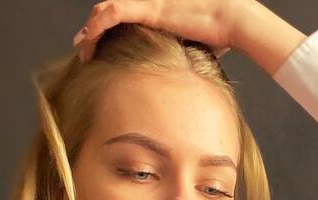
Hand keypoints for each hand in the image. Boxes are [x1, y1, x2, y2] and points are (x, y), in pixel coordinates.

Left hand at [72, 0, 249, 62]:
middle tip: (86, 51)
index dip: (108, 30)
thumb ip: (186, 53)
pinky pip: (113, 12)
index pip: (126, 14)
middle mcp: (150, 0)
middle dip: (93, 32)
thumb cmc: (222, 31)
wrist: (233, 18)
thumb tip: (187, 74)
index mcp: (158, 8)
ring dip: (90, 31)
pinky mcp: (149, 7)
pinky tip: (88, 40)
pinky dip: (96, 26)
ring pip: (106, 11)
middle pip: (111, 11)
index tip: (101, 49)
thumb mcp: (198, 45)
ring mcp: (148, 1)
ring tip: (84, 51)